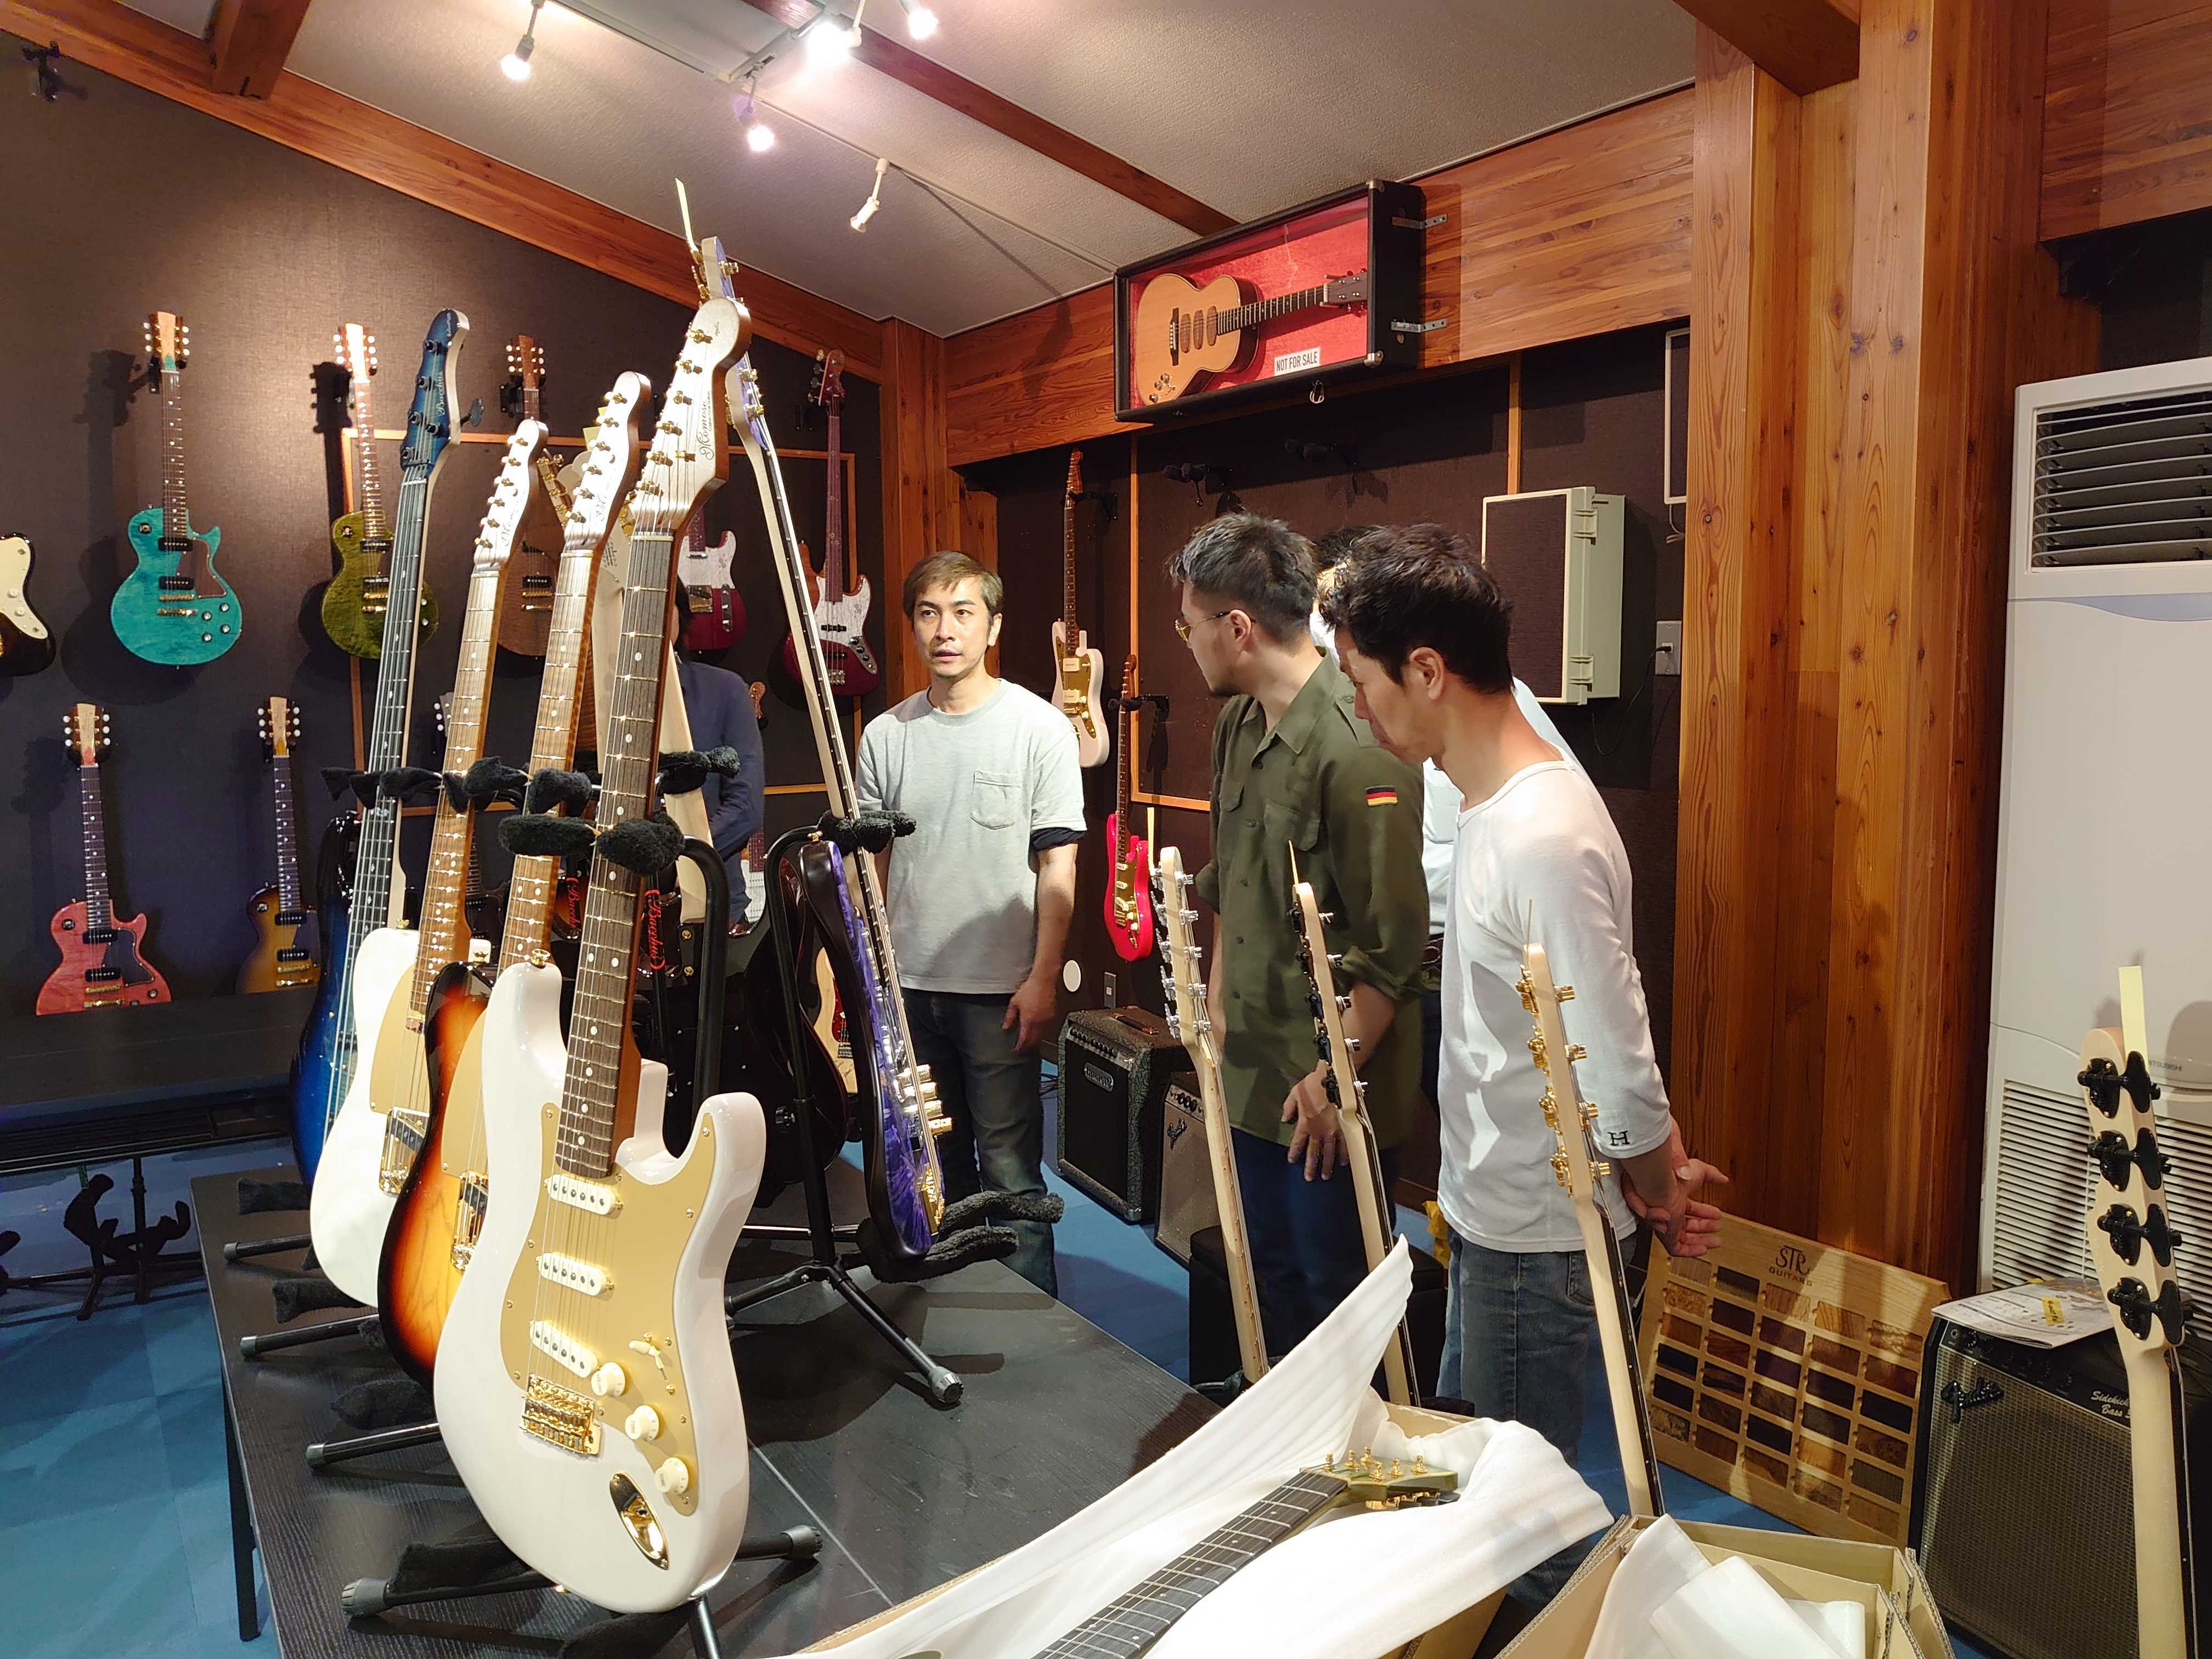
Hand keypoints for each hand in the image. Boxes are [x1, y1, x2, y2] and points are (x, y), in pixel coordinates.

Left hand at [1003, 973, 1055, 1053]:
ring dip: (1035, 1039)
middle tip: (1022, 1047)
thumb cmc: (1030, 988)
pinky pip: (1047, 1027)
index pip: (1024, 1039)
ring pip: (1042, 1035)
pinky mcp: (1052, 1015)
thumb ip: (1009, 1016)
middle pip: (1034, 1040)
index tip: (1016, 1049)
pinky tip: (1037, 1028)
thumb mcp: (1014, 1002)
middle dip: (1028, 1045)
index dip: (1020, 1046)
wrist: (1043, 980)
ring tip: (1029, 1039)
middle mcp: (1039, 1021)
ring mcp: (1047, 1019)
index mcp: (1028, 1020)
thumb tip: (1006, 1026)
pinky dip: (1041, 1031)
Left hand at [1281, 1065, 1342, 1181]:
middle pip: (1314, 1152)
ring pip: (1329, 1152)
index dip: (1294, 1152)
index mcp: (1305, 1123)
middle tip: (1309, 1178)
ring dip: (1327, 1165)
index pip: (1298, 1142)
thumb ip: (1289, 1108)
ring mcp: (1332, 1131)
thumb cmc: (1312, 1085)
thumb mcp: (1294, 1094)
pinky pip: (1343, 1144)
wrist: (1332, 1079)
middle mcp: (1318, 1131)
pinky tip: (1343, 1162)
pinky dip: (1343, 1154)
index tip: (1292, 1160)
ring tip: (1325, 1176)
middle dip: (1311, 1166)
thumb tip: (1284, 1119)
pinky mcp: (1342, 1127)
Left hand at [1620, 1118, 1728, 1257]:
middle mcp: (1670, 1211)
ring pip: (1683, 1237)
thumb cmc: (1674, 1175)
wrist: (1659, 1184)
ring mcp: (1667, 1223)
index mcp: (1675, 1197)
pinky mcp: (1665, 1234)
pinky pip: (1676, 1248)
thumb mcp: (1698, 1171)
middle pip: (1687, 1224)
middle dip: (1704, 1227)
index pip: (1690, 1208)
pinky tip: (1703, 1249)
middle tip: (1718, 1227)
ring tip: (1716, 1241)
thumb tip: (1723, 1179)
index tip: (1717, 1214)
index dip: (1705, 1212)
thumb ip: (1712, 1174)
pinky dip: (1690, 1251)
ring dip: (1701, 1240)